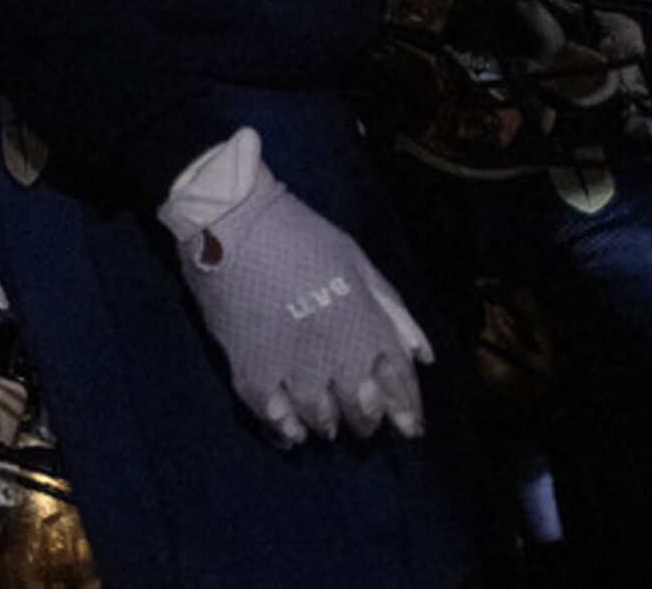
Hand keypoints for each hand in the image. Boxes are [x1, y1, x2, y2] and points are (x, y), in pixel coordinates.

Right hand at [167, 134, 429, 445]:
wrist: (229, 218)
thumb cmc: (298, 232)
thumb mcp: (356, 261)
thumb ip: (392, 310)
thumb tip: (422, 355)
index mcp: (365, 323)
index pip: (399, 382)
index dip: (407, 409)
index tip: (410, 428)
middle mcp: (335, 353)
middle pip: (361, 408)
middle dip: (366, 419)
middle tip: (362, 421)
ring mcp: (291, 364)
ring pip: (319, 417)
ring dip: (328, 425)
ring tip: (326, 426)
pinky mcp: (249, 368)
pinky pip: (271, 415)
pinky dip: (283, 429)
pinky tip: (290, 433)